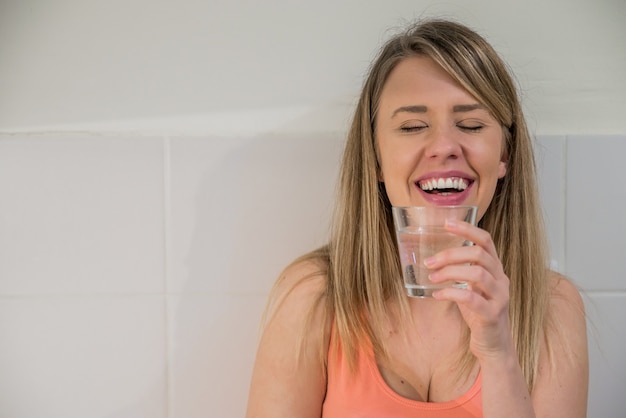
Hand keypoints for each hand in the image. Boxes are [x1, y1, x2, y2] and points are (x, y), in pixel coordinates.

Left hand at [425, 219, 513, 360]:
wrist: (494, 346)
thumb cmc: (479, 313)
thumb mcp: (472, 287)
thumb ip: (461, 271)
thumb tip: (433, 257)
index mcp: (495, 269)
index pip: (486, 240)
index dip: (467, 229)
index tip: (446, 223)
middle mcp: (501, 279)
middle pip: (479, 254)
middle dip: (451, 254)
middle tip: (430, 261)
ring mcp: (500, 297)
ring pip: (478, 274)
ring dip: (450, 272)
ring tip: (432, 277)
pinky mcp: (492, 315)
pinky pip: (472, 299)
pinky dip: (451, 294)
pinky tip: (437, 295)